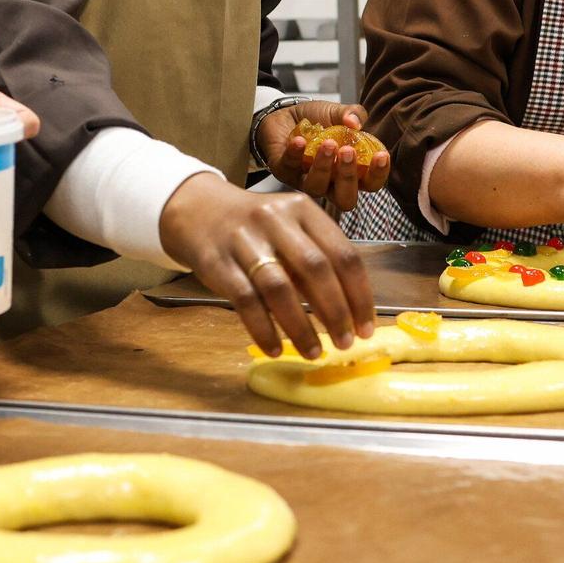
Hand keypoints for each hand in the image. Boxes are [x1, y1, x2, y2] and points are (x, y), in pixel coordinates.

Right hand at [159, 173, 377, 358]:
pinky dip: (263, 329)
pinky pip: (245, 301)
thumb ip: (316, 261)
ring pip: (279, 287)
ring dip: (300, 326)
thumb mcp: (290, 229)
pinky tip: (274, 348)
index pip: (343, 253)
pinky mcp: (217, 262)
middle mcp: (275, 219)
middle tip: (346, 343)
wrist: (197, 212)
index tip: (366, 327)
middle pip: (315, 268)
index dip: (359, 295)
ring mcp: (244, 239)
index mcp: (303, 209)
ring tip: (314, 353)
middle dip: (335, 312)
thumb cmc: (256, 228)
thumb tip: (350, 311)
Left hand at [257, 100, 391, 211]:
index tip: (381, 156)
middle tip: (348, 152)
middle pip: (345, 199)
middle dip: (348, 178)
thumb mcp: (339, 112)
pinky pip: (290, 167)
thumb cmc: (318, 120)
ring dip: (323, 167)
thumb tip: (355, 122)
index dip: (378, 175)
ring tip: (327, 143)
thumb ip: (353, 114)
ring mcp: (305, 180)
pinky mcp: (284, 171)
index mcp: (350, 171)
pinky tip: (300, 140)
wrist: (286, 113)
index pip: (371, 184)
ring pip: (316, 188)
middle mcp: (330, 182)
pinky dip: (295, 153)